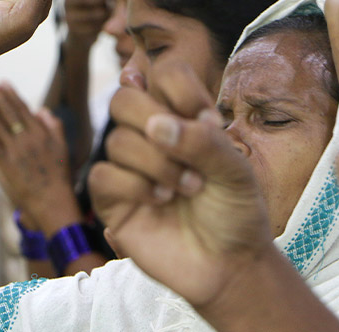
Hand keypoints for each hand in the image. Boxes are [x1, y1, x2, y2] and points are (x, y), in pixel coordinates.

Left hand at [0, 81, 75, 226]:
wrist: (53, 202)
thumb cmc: (60, 176)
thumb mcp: (63, 149)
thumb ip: (54, 127)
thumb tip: (42, 110)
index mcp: (41, 135)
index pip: (23, 109)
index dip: (11, 94)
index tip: (2, 81)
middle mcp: (27, 141)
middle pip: (8, 113)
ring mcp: (15, 153)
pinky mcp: (5, 167)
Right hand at [62, 0, 110, 48]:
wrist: (84, 31)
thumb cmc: (94, 2)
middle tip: (111, 0)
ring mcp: (68, 15)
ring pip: (89, 13)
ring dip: (103, 13)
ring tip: (111, 11)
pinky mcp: (74, 30)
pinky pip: (91, 27)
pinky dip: (102, 25)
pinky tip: (106, 23)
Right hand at [90, 61, 270, 305]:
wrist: (230, 264)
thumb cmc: (235, 212)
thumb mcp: (235, 171)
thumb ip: (203, 141)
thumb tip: (156, 124)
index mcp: (183, 119)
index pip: (163, 74)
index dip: (180, 89)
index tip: (207, 120)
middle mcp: (151, 137)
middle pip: (124, 99)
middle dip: (156, 122)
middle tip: (190, 158)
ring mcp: (130, 168)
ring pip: (115, 140)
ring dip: (157, 163)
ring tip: (189, 188)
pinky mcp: (114, 201)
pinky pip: (102, 175)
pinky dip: (134, 185)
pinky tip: (162, 201)